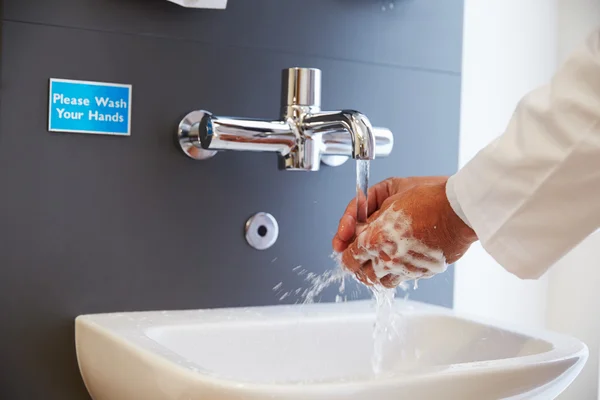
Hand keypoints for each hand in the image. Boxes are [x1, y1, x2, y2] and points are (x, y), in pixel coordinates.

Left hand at [332, 176, 476, 287]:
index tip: (346, 246)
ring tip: (377, 260)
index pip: (348, 259)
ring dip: (374, 273)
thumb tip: (357, 228)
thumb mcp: (389, 195)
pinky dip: (395, 273)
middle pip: (361, 275)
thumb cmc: (427, 197)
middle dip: (356, 264)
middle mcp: (387, 259)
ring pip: (380, 283)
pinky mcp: (421, 273)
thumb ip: (367, 213)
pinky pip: (401, 279)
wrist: (459, 209)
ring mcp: (405, 269)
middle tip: (358, 254)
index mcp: (374, 239)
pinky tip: (398, 259)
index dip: (345, 252)